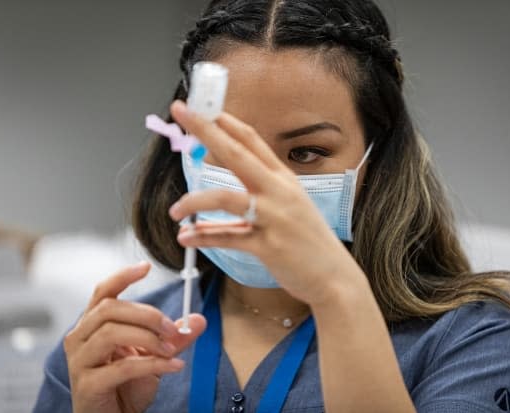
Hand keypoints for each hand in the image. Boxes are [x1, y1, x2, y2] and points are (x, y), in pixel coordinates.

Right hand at [64, 262, 205, 412]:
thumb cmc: (125, 387)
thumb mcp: (154, 356)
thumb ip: (173, 337)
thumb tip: (199, 319)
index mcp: (92, 325)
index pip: (102, 292)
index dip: (122, 277)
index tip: (146, 266)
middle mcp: (79, 339)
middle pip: (110, 309)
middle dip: (146, 314)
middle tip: (172, 328)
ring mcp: (79, 361)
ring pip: (111, 333)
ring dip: (148, 338)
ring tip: (171, 348)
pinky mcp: (87, 385)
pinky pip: (121, 367)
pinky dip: (152, 364)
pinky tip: (174, 366)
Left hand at [168, 101, 364, 305]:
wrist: (335, 277)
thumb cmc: (308, 244)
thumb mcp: (287, 212)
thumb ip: (250, 207)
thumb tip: (211, 212)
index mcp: (284, 180)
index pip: (252, 141)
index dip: (226, 122)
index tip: (203, 108)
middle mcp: (279, 192)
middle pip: (236, 153)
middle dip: (206, 129)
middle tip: (180, 111)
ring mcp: (275, 217)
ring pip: (225, 197)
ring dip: (193, 202)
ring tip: (174, 212)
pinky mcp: (269, 245)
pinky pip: (227, 238)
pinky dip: (202, 238)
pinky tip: (185, 238)